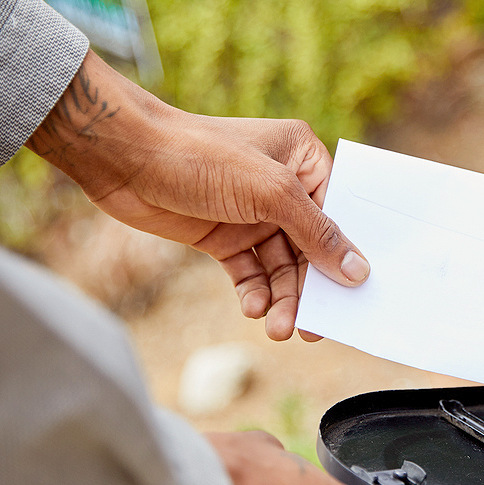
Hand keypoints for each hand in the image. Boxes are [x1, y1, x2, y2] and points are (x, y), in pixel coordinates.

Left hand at [27, 51, 362, 339]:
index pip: (339, 212)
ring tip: (278, 328)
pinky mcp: (223, 235)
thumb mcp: (271, 193)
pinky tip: (253, 307)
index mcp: (304, 158)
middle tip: (315, 328)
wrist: (125, 159)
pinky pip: (250, 271)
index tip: (357, 293)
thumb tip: (358, 271)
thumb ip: (317, 234)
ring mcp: (251, 213)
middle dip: (311, 287)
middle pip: (311, 247)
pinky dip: (254, 292)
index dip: (348, 252)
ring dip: (283, 298)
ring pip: (281, 266)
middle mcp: (282, 186)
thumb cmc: (202, 156)